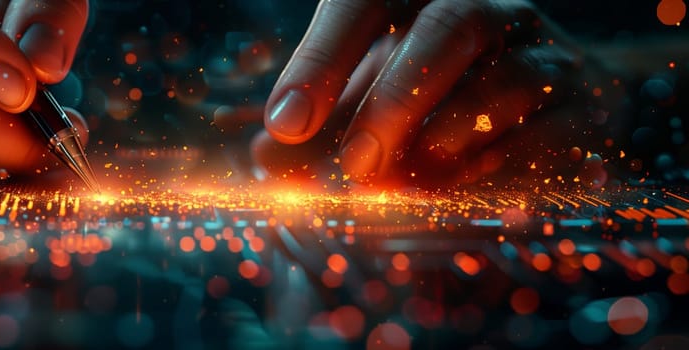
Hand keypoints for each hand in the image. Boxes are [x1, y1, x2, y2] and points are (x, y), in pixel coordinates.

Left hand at [258, 0, 624, 187]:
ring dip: (446, 140)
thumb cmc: (432, 104)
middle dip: (392, 102)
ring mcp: (546, 51)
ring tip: (407, 185)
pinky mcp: (588, 105)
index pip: (367, 0)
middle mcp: (488, 9)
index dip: (323, 58)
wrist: (546, 114)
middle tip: (355, 166)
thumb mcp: (366, 106)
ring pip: (503, 79)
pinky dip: (497, 173)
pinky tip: (459, 195)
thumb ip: (318, 129)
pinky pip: (548, 137)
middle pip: (446, 26)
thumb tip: (267, 159)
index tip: (286, 125)